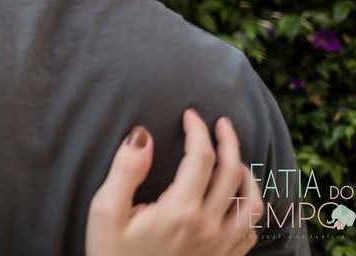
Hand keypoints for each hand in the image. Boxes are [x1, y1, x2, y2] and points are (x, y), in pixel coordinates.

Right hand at [85, 109, 260, 255]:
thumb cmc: (112, 255)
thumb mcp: (105, 211)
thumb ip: (126, 170)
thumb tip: (143, 135)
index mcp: (180, 211)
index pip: (202, 157)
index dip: (197, 130)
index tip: (190, 114)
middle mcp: (208, 227)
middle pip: (232, 173)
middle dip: (228, 141)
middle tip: (220, 123)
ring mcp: (220, 247)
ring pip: (251, 202)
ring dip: (246, 173)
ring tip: (234, 157)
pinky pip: (251, 229)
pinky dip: (251, 206)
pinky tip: (238, 198)